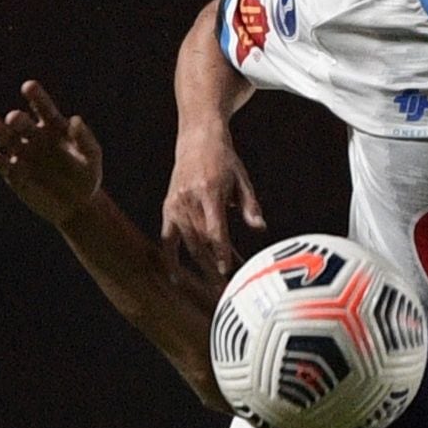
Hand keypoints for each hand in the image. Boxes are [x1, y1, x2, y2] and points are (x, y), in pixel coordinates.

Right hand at [0, 80, 101, 225]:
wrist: (76, 206)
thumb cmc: (87, 177)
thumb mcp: (91, 159)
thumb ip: (85, 139)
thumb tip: (76, 120)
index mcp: (53, 126)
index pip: (42, 107)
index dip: (35, 96)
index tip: (28, 86)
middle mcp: (33, 134)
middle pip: (20, 121)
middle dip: (16, 119)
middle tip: (15, 119)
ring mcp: (20, 151)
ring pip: (4, 136)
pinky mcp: (11, 171)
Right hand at [162, 125, 264, 278]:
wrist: (197, 138)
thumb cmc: (224, 160)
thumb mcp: (242, 179)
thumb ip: (250, 206)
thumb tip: (260, 228)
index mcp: (208, 192)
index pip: (214, 229)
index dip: (221, 251)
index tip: (229, 270)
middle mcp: (188, 200)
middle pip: (201, 241)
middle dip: (215, 267)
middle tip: (229, 289)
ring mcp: (175, 205)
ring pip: (188, 243)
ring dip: (201, 267)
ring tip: (215, 287)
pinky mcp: (168, 208)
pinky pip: (167, 238)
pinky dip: (171, 258)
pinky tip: (177, 279)